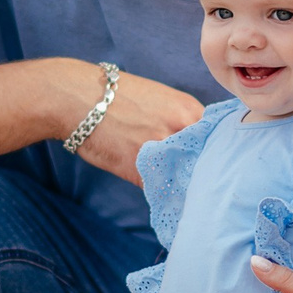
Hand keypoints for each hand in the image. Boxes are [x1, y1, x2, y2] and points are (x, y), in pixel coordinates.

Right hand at [59, 62, 203, 185]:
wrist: (75, 96)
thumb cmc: (114, 96)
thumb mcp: (159, 100)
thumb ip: (181, 123)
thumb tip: (196, 153)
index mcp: (189, 109)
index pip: (217, 141)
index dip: (214, 158)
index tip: (210, 169)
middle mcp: (181, 127)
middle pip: (206, 163)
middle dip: (202, 176)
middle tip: (200, 188)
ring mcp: (161, 148)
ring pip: (184, 180)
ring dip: (182, 190)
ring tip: (181, 196)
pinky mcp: (139, 168)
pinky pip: (158, 190)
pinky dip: (159, 196)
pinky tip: (158, 196)